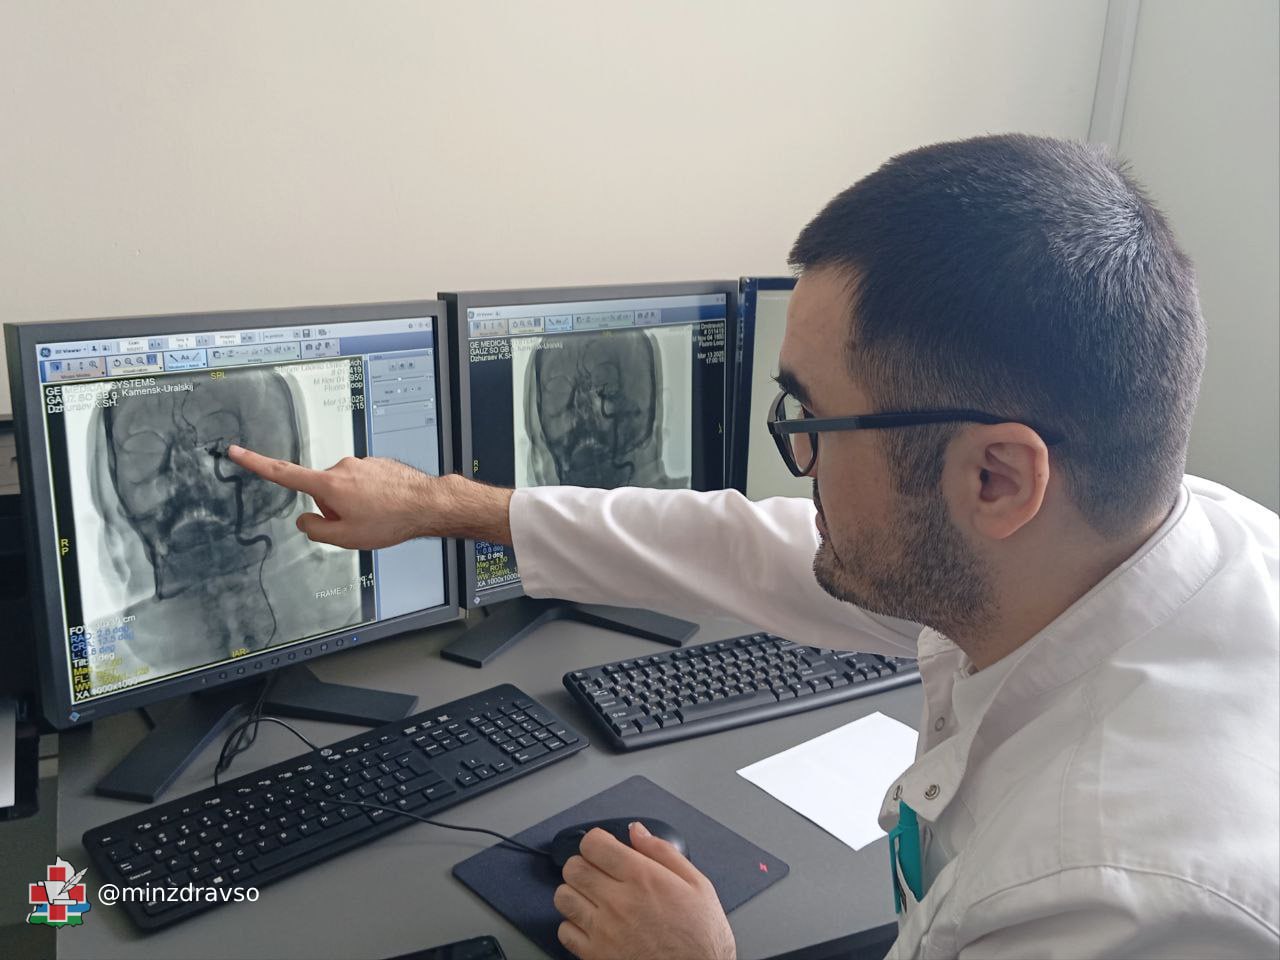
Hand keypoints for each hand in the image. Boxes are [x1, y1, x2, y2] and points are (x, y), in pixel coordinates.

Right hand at [226, 445, 512, 549]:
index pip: (283, 473)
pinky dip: (371, 495)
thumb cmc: (390, 520)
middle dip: (333, 507)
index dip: (255, 463)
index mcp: (328, 484)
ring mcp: (361, 463)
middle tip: (358, 522)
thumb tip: (306, 520)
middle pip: (322, 491)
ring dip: (354, 502)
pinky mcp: (377, 463)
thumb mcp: (345, 538)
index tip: (236, 450)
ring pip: (345, 488)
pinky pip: (364, 483)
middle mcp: (342, 467)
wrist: (428, 504)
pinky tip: (387, 506)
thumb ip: (316, 530)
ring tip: (378, 515)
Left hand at [554, 821, 734, 959]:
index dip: (597, 841)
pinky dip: (573, 925)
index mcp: (642, 878)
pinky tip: (593, 924)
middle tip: (599, 871)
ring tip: (593, 897)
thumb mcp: (698, 885)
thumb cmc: (702, 938)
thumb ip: (663, 852)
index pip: (593, 844)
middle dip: (583, 863)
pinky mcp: (595, 955)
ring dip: (575, 892)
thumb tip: (637, 831)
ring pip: (563, 896)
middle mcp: (618, 901)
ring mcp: (603, 930)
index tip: (604, 847)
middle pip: (573, 867)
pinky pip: (565, 931)